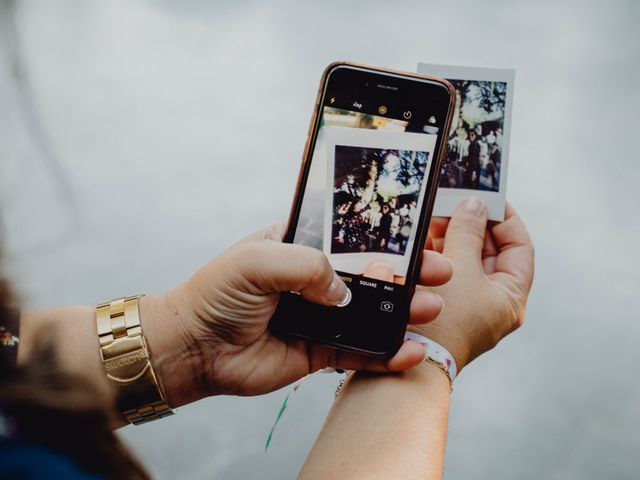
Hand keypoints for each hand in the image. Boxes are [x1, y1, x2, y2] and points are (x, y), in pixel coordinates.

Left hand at [142, 223, 452, 405]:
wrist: (194, 347)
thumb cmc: (218, 293)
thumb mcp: (259, 259)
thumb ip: (308, 265)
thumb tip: (346, 293)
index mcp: (301, 246)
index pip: (352, 238)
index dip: (386, 238)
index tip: (420, 236)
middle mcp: (315, 280)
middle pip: (371, 275)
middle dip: (407, 274)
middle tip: (440, 272)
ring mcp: (320, 316)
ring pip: (372, 313)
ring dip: (404, 311)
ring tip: (432, 308)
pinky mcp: (319, 351)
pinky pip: (359, 351)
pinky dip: (386, 353)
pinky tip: (411, 352)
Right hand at [417, 197, 533, 370]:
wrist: (409, 364)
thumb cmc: (443, 320)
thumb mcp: (460, 268)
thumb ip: (468, 232)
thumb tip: (474, 205)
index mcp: (510, 297)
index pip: (519, 248)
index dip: (506, 219)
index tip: (488, 198)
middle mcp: (492, 303)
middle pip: (489, 253)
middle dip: (471, 226)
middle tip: (453, 204)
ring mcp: (468, 308)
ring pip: (465, 262)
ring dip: (451, 239)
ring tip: (434, 218)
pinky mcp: (444, 309)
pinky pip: (446, 275)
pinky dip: (437, 256)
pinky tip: (422, 240)